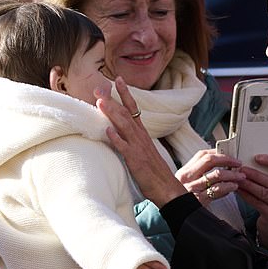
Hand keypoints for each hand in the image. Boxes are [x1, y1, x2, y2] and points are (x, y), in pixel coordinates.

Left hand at [96, 77, 186, 207]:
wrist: (167, 189)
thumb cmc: (154, 172)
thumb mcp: (143, 152)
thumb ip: (133, 140)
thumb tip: (120, 132)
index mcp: (142, 134)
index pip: (134, 109)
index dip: (126, 94)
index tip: (118, 79)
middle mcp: (141, 137)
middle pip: (126, 114)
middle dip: (113, 99)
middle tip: (101, 86)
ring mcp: (138, 148)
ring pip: (124, 126)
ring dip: (112, 114)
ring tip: (100, 102)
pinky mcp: (135, 160)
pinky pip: (125, 148)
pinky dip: (116, 138)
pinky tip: (108, 130)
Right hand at [175, 149, 244, 204]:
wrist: (177, 216)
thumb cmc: (182, 201)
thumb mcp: (186, 185)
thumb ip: (199, 175)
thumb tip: (219, 166)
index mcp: (184, 172)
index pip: (202, 155)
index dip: (217, 152)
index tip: (229, 154)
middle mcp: (187, 178)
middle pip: (210, 161)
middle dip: (227, 160)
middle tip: (238, 163)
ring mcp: (193, 188)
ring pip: (216, 175)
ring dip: (232, 174)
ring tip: (240, 177)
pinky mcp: (199, 200)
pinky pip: (217, 190)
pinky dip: (228, 187)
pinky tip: (233, 187)